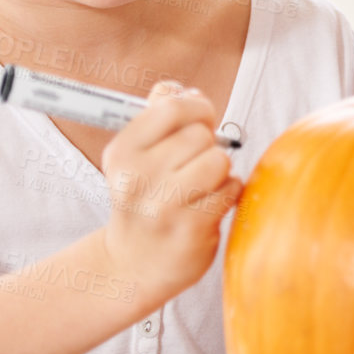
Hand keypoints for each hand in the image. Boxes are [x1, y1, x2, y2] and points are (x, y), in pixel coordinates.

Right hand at [97, 80, 244, 303]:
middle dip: (206, 147)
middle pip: (201, 135)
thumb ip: (155, 117)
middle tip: (191, 168)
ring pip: (219, 160)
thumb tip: (176, 88)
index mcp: (122, 153)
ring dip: (219, 172)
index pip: (172, 106)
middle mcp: (138, 178)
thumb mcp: (134, 158)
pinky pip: (231, 189)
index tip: (200, 121)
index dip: (197, 108)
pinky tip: (207, 205)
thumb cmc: (142, 201)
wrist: (132, 265)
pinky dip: (227, 193)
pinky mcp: (192, 228)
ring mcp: (164, 206)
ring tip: (200, 187)